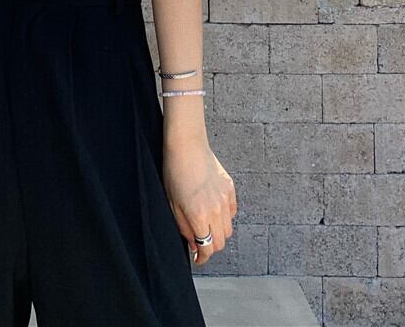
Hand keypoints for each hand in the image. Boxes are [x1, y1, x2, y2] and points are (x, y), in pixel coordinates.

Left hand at [163, 135, 236, 264]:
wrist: (186, 145)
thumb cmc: (174, 171)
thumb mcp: (172, 204)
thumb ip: (184, 228)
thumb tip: (195, 245)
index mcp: (199, 215)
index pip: (207, 248)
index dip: (203, 258)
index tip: (198, 259)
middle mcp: (215, 210)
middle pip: (220, 242)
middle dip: (210, 247)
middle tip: (200, 242)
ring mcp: (225, 198)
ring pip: (229, 229)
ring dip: (219, 233)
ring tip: (206, 226)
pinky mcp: (230, 188)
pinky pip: (232, 211)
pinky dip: (226, 217)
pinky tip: (214, 211)